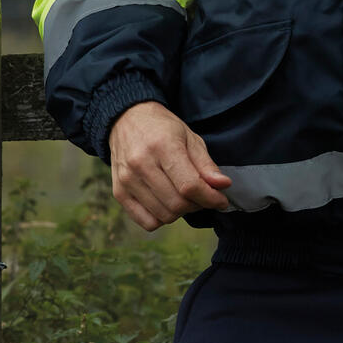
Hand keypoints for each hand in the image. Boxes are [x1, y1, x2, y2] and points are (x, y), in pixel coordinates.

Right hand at [108, 101, 232, 231]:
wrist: (127, 120)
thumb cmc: (163, 129)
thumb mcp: (190, 138)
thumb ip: (206, 165)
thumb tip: (223, 186)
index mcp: (162, 146)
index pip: (189, 185)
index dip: (210, 198)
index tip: (221, 200)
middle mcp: (141, 164)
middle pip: (177, 203)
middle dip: (198, 205)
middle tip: (203, 196)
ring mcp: (127, 180)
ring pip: (164, 215)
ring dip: (181, 212)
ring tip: (185, 196)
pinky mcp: (119, 192)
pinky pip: (147, 222)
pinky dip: (162, 218)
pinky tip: (167, 203)